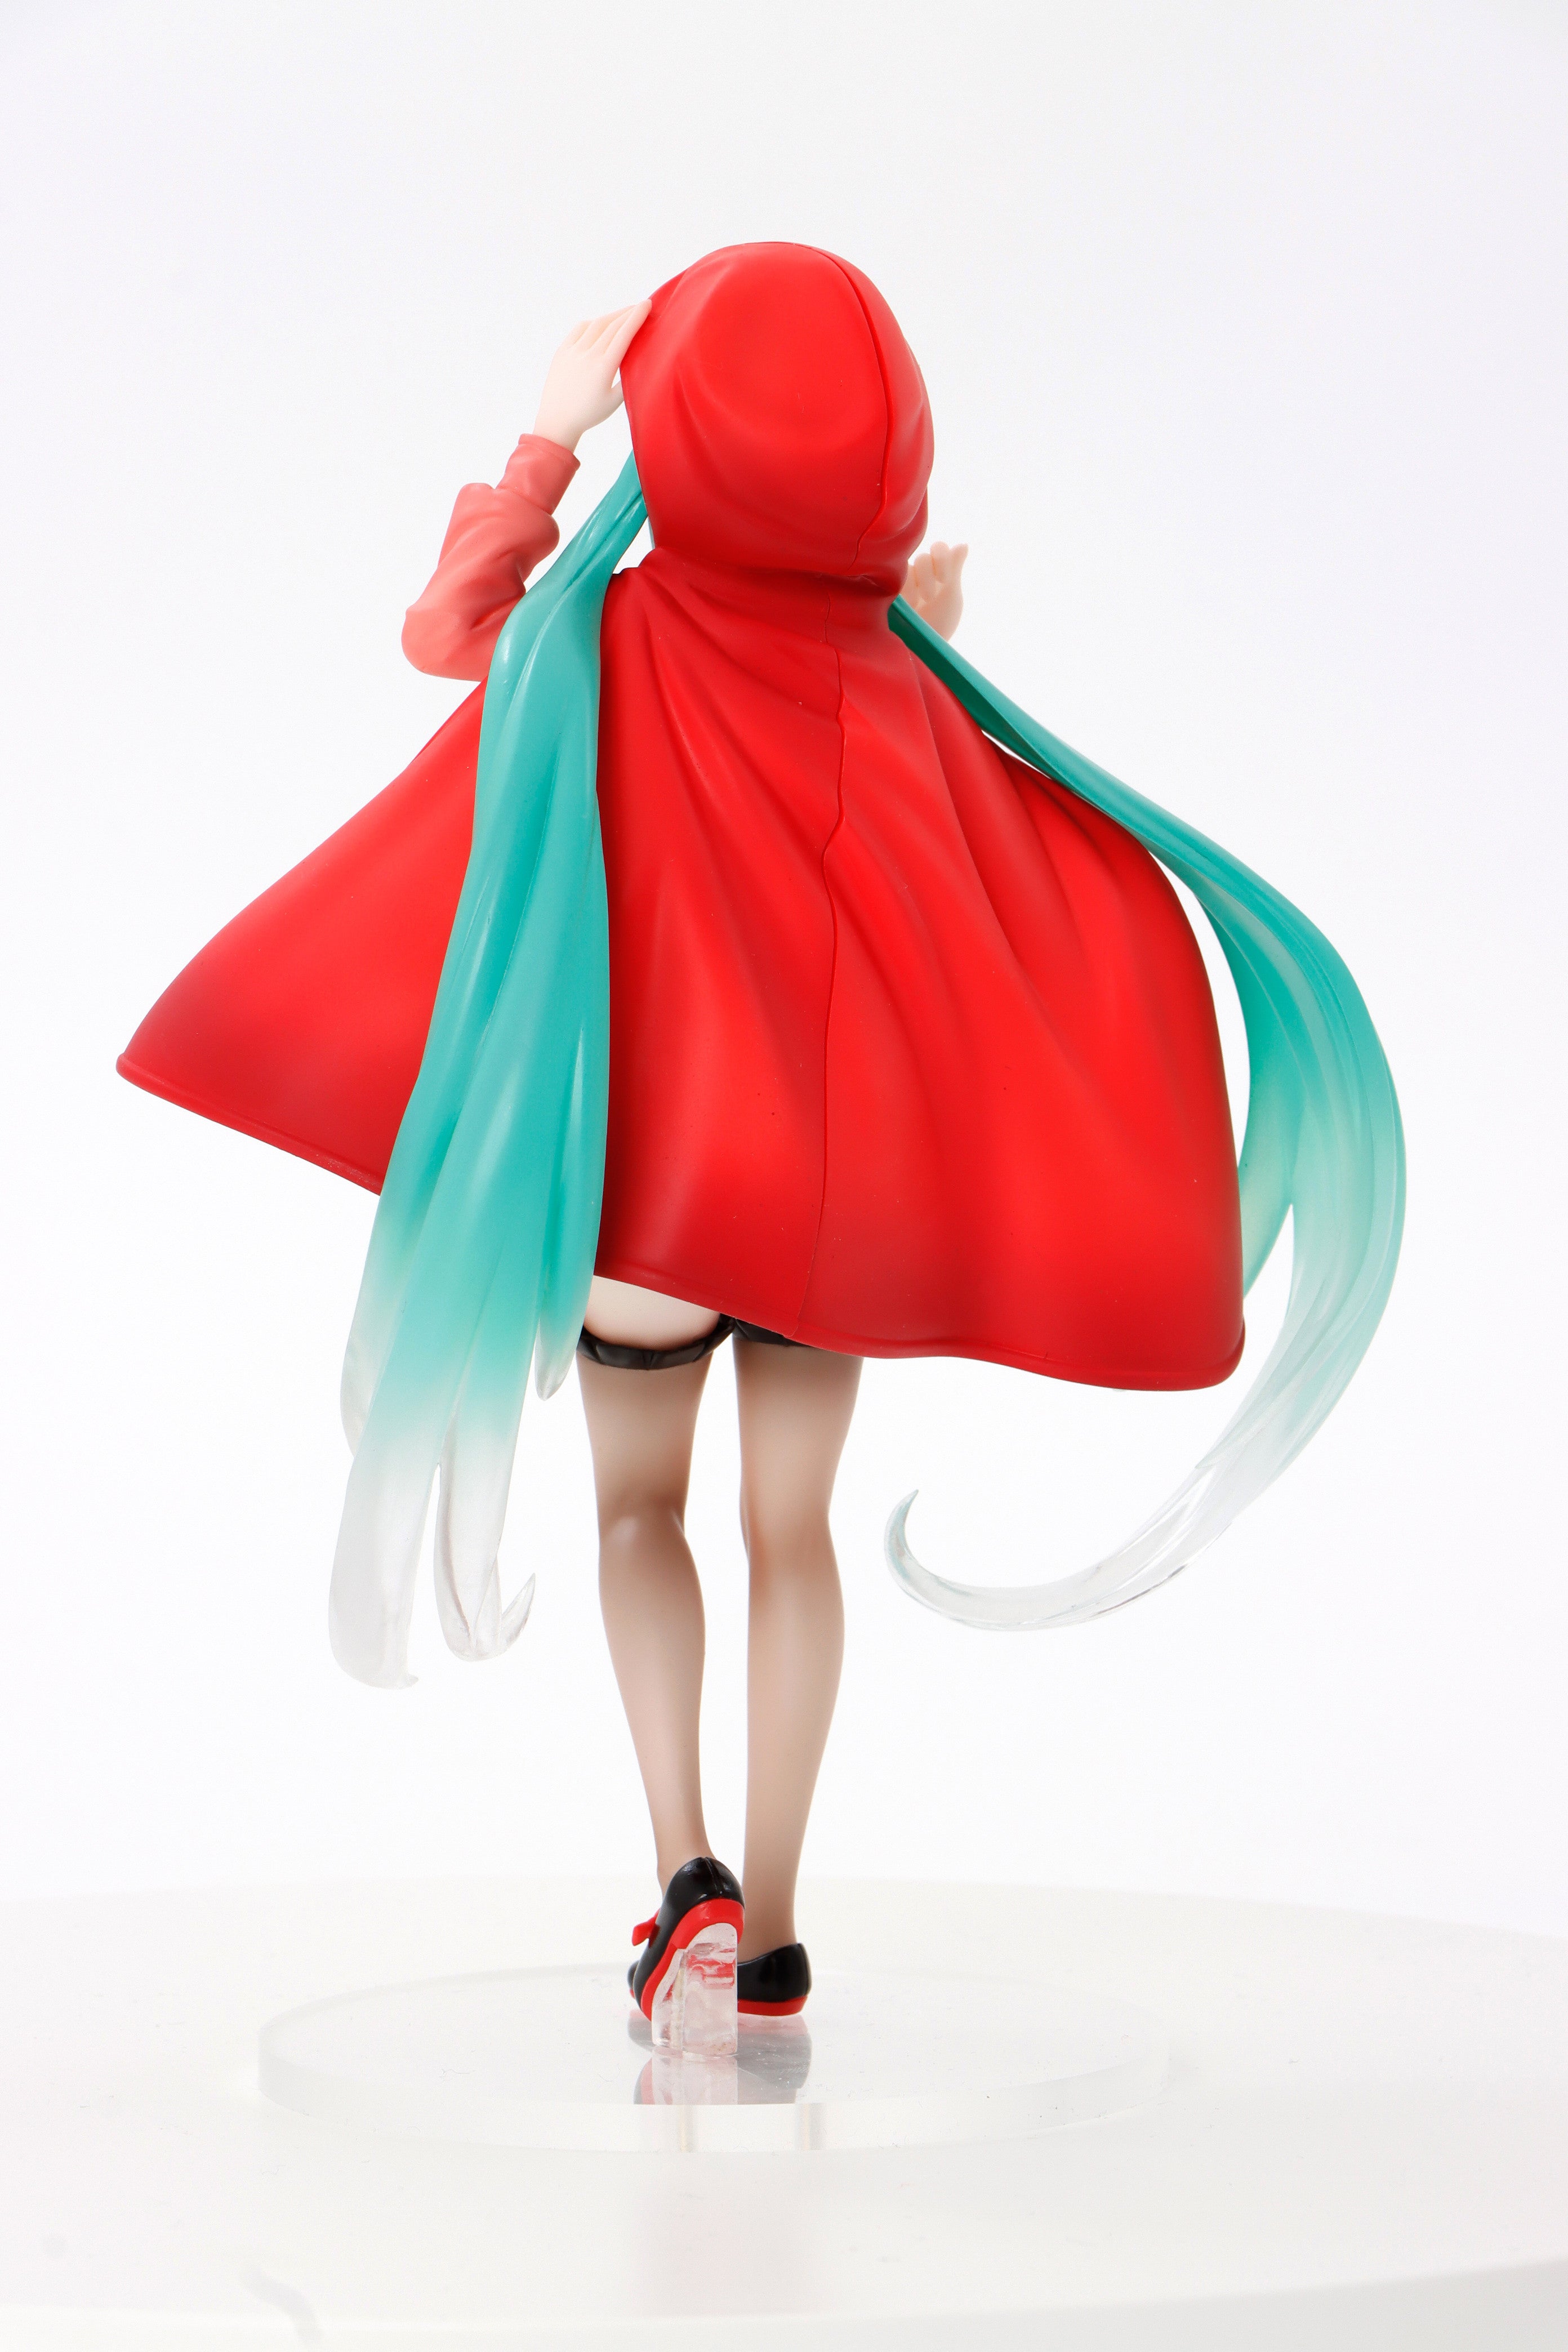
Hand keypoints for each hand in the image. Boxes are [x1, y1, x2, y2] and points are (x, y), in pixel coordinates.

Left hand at [532, 301, 651, 453]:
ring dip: (612, 316)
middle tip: (640, 306)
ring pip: (596, 324)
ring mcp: (573, 351)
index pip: (623, 334)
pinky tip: (601, 322)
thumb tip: (641, 360)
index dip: (636, 317)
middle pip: (612, 325)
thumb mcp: (615, 401)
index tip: (647, 304)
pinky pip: (580, 329)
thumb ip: (628, 379)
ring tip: (623, 314)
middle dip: (628, 313)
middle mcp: (588, 355)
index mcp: (604, 368)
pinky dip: (594, 322)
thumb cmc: (589, 414)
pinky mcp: (562, 350)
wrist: (557, 420)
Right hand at [902, 540, 967, 640]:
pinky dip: (902, 589)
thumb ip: (955, 569)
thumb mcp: (951, 596)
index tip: (944, 581)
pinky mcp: (887, 590)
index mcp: (938, 571)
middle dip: (929, 576)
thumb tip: (963, 544)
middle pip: (923, 557)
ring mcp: (903, 582)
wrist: (919, 647)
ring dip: (914, 585)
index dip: (942, 558)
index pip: (939, 548)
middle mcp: (920, 573)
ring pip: (908, 567)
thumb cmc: (939, 624)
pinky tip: (906, 604)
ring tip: (915, 605)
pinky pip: (892, 577)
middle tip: (929, 598)